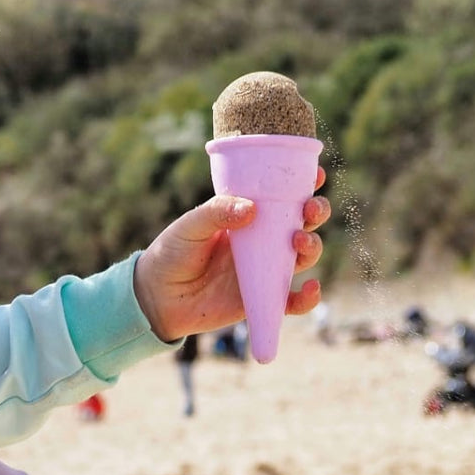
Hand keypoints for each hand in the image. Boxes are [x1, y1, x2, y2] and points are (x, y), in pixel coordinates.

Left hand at [133, 168, 329, 342]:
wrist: (157, 297)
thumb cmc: (171, 253)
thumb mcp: (189, 226)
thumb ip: (216, 212)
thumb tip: (251, 208)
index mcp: (247, 216)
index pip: (281, 196)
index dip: (303, 184)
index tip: (317, 173)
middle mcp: (261, 241)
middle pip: (301, 222)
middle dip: (316, 212)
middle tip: (310, 208)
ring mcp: (264, 269)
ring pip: (302, 257)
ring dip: (312, 247)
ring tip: (299, 242)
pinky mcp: (261, 298)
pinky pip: (291, 301)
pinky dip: (307, 299)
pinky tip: (311, 289)